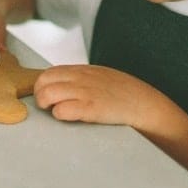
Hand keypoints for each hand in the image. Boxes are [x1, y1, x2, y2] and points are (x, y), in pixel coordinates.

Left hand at [33, 65, 165, 126]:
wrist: (147, 106)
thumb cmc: (126, 95)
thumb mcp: (102, 78)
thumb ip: (83, 79)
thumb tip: (64, 86)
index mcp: (83, 70)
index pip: (50, 72)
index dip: (44, 85)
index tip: (47, 96)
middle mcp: (81, 78)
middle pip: (43, 81)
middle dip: (40, 95)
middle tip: (48, 106)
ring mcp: (85, 92)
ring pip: (48, 94)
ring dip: (47, 105)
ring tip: (55, 112)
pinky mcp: (91, 108)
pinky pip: (62, 110)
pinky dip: (59, 114)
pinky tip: (68, 117)